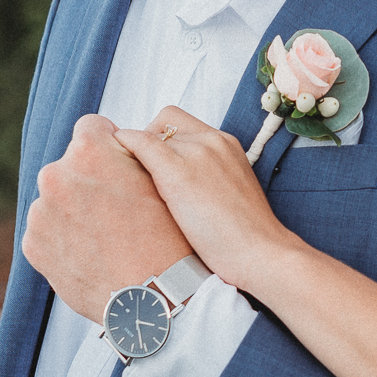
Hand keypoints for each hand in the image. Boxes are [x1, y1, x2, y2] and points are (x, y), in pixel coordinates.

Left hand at [22, 113, 193, 322]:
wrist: (153, 299)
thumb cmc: (167, 237)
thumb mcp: (162, 180)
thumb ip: (131, 154)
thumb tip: (116, 143)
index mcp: (89, 152)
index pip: (91, 126)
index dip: (110, 145)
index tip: (121, 166)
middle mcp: (55, 176)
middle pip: (71, 165)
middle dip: (89, 179)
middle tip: (119, 208)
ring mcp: (40, 213)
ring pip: (57, 199)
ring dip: (75, 209)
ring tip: (107, 235)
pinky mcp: (33, 245)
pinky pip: (48, 230)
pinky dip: (65, 237)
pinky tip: (92, 251)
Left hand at [117, 106, 304, 289]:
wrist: (261, 253)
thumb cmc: (246, 238)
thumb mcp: (230, 196)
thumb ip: (208, 180)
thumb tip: (179, 189)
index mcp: (227, 145)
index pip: (182, 124)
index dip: (162, 140)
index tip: (151, 166)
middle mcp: (213, 140)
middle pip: (164, 122)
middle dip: (146, 142)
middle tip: (137, 176)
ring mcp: (196, 153)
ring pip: (149, 132)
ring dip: (134, 152)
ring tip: (127, 184)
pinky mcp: (177, 171)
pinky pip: (138, 143)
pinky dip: (124, 150)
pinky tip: (114, 174)